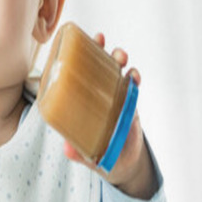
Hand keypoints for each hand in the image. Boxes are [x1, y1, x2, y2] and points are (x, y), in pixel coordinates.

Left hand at [62, 32, 157, 199]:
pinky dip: (134, 77)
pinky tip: (133, 76)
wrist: (123, 162)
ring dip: (117, 58)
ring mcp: (113, 95)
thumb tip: (67, 148)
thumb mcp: (86, 154)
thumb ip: (77, 152)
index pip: (74, 75)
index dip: (73, 58)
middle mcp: (95, 94)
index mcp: (80, 101)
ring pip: (115, 70)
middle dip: (97, 48)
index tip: (73, 43)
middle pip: (95, 65)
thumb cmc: (98, 154)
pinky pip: (132, 84)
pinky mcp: (129, 101)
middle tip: (100, 39)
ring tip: (120, 56)